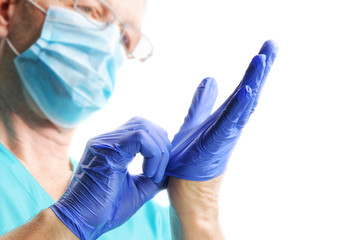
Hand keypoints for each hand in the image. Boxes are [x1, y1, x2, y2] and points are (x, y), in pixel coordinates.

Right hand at [50, 117, 170, 239]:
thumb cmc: (105, 210)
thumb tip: (171, 169)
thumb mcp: (137, 190)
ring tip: (154, 174)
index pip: (141, 129)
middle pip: (144, 124)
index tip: (158, 173)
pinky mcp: (105, 149)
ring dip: (158, 150)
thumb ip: (153, 176)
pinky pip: (139, 137)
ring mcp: (104, 142)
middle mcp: (107, 140)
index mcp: (113, 148)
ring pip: (143, 127)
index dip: (158, 146)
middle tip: (159, 171)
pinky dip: (153, 153)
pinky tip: (149, 172)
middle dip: (161, 145)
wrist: (81, 222)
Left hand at [166, 40, 278, 179]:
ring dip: (252, 82)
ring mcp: (224, 137)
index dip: (254, 70)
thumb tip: (209, 79)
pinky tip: (246, 91)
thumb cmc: (191, 161)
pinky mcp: (214, 147)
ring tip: (261, 59)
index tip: (266, 49)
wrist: (188, 194)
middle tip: (273, 44)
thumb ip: (202, 103)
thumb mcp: (196, 123)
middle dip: (261, 69)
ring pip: (242, 106)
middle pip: (249, 94)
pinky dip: (237, 108)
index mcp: (224, 118)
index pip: (243, 90)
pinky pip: (227, 125)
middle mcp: (229, 126)